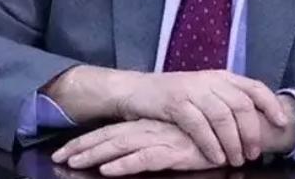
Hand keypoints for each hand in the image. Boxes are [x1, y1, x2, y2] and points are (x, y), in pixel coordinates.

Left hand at [52, 119, 216, 175]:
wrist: (238, 126)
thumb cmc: (208, 134)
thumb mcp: (176, 135)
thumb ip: (156, 139)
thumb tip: (133, 149)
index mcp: (149, 124)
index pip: (111, 131)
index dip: (87, 139)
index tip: (65, 149)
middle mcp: (151, 128)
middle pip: (109, 137)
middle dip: (82, 147)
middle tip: (57, 156)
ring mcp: (161, 138)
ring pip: (121, 146)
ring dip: (95, 155)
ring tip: (73, 162)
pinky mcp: (175, 151)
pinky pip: (145, 158)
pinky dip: (125, 164)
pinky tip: (109, 170)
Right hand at [116, 70, 286, 165]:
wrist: (136, 90)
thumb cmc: (174, 97)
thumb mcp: (204, 93)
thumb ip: (227, 102)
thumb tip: (256, 123)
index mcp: (221, 76)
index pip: (254, 86)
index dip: (270, 104)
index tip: (281, 123)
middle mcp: (210, 79)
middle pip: (241, 104)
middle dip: (251, 131)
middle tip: (253, 153)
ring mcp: (192, 89)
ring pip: (223, 116)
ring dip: (233, 141)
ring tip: (235, 160)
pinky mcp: (175, 102)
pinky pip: (199, 125)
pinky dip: (210, 143)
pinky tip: (216, 157)